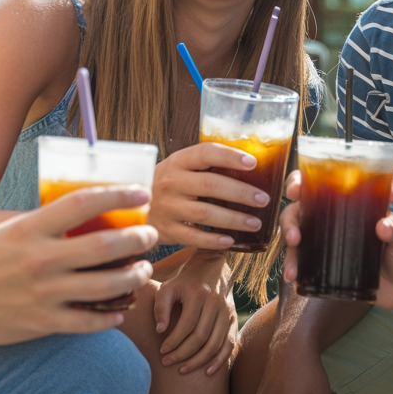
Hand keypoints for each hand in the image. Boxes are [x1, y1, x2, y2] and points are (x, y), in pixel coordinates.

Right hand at [0, 185, 156, 343]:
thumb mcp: (8, 232)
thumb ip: (45, 224)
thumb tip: (88, 211)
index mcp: (29, 229)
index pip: (83, 202)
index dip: (118, 195)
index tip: (142, 192)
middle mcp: (38, 260)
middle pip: (103, 246)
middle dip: (137, 239)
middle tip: (151, 235)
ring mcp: (42, 294)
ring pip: (104, 285)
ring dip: (133, 276)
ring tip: (143, 269)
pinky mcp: (42, 323)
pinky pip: (88, 321)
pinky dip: (110, 316)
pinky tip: (121, 310)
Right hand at [149, 143, 269, 248]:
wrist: (129, 205)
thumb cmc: (168, 183)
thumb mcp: (180, 167)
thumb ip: (206, 165)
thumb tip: (251, 163)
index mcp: (178, 161)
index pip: (206, 153)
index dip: (230, 156)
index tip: (253, 162)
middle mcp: (171, 182)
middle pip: (211, 185)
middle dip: (241, 193)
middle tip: (263, 199)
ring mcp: (167, 207)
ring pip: (205, 213)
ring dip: (234, 219)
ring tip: (256, 223)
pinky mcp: (166, 230)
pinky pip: (193, 237)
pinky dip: (213, 240)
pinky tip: (231, 240)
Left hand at [153, 250, 237, 374]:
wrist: (210, 268)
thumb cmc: (183, 282)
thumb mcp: (168, 287)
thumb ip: (161, 307)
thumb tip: (160, 331)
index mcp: (199, 293)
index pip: (187, 324)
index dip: (173, 341)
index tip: (161, 351)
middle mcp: (216, 302)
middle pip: (201, 336)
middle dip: (183, 353)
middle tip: (167, 362)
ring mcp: (227, 311)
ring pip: (215, 343)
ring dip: (199, 360)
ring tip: (182, 370)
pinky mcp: (233, 319)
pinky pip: (230, 344)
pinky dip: (220, 360)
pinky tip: (207, 371)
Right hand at [281, 174, 392, 315]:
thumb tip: (383, 226)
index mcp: (348, 202)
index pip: (317, 183)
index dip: (301, 181)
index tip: (297, 188)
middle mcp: (331, 219)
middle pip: (298, 210)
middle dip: (289, 220)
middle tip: (294, 235)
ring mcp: (325, 243)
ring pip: (296, 238)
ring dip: (289, 251)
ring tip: (292, 268)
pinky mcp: (325, 266)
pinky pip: (303, 264)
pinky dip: (295, 269)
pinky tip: (294, 278)